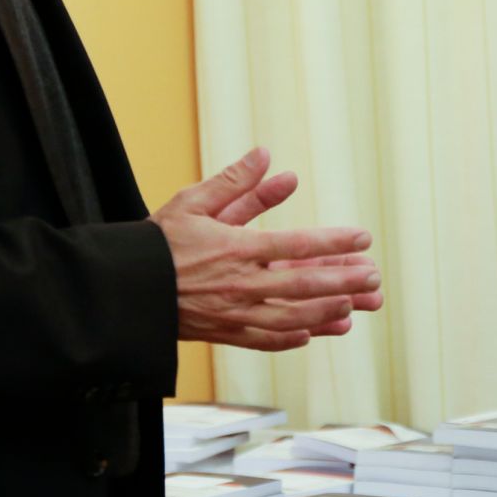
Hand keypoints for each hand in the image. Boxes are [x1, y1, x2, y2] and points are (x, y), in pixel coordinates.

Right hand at [152, 147, 383, 351]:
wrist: (121, 290)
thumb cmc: (156, 241)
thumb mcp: (193, 202)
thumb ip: (235, 182)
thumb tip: (267, 156)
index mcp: (235, 249)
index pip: (296, 244)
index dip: (333, 242)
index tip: (362, 238)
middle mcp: (240, 285)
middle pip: (303, 285)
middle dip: (344, 281)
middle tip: (375, 278)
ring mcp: (233, 314)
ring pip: (291, 318)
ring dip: (327, 312)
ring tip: (356, 307)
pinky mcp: (222, 334)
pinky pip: (265, 340)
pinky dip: (292, 338)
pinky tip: (313, 333)